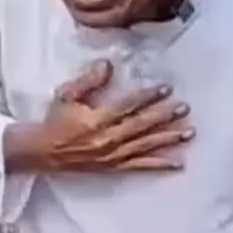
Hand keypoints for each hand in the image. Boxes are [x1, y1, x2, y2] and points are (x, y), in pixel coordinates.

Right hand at [44, 60, 193, 172]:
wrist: (43, 152)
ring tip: (189, 133)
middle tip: (185, 108)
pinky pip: (141, 166)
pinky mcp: (114, 167)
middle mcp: (108, 139)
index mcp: (97, 119)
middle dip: (165, 116)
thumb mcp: (67, 95)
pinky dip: (160, 165)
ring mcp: (113, 156)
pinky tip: (179, 162)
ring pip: (146, 146)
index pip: (128, 106)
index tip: (166, 89)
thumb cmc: (56, 121)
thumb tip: (108, 65)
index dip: (147, 97)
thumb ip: (89, 80)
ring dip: (169, 139)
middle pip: (141, 126)